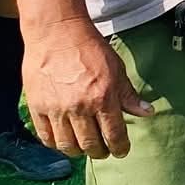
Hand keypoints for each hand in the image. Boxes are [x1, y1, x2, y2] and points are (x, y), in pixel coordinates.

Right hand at [22, 15, 152, 161]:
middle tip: (103, 150)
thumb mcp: (117, 69)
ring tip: (83, 146)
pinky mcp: (37, 106)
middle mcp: (79, 107)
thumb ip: (129, 95)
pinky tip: (63, 139)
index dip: (120, 148)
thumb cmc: (89, 49)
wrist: (57, 32)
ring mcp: (56, 108)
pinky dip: (55, 144)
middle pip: (90, 145)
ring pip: (67, 146)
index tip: (121, 151)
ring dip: (78, 151)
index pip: (114, 135)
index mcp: (102, 98)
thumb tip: (148, 113)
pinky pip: (45, 137)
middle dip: (100, 152)